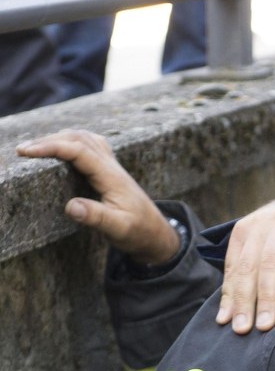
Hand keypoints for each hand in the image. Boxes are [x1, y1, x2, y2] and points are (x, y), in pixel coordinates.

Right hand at [17, 130, 179, 265]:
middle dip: (49, 140)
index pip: (79, 151)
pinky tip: (61, 147)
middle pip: (80, 139)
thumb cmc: (138, 232)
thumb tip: (71, 206)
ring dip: (60, 137)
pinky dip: (72, 141)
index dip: (52, 147)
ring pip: (85, 138)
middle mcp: (112, 167)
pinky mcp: (110, 171)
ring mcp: (112, 167)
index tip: (27, 152)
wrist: (156, 233)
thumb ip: (97, 217)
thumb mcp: (119, 229)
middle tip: (22, 150)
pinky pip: (90, 145)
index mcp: (112, 177)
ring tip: (34, 147)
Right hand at [216, 196, 274, 333]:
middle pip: (266, 260)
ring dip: (242, 300)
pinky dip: (227, 293)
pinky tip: (225, 316)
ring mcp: (254, 225)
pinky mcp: (238, 232)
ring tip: (241, 327)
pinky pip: (230, 266)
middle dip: (264, 296)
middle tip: (264, 326)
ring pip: (245, 265)